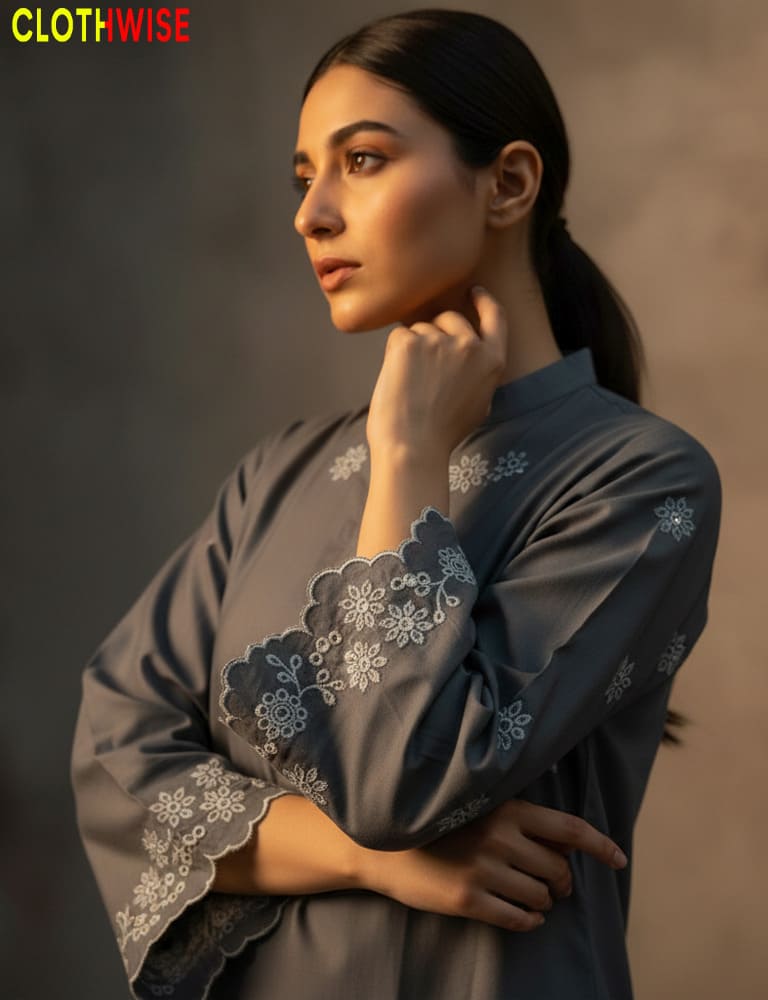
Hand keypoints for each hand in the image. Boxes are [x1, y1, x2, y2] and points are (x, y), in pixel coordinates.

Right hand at [357, 799, 627, 932]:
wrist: (385, 846)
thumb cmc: (438, 824)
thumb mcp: (480, 807)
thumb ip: (519, 818)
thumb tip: (565, 844)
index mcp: (507, 809)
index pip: (570, 829)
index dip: (601, 846)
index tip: (620, 860)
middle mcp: (500, 837)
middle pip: (558, 871)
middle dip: (563, 883)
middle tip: (555, 885)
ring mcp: (484, 869)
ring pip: (540, 899)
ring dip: (544, 903)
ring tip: (532, 898)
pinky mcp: (468, 900)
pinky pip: (517, 920)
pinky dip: (528, 922)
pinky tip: (524, 917)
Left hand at [365, 286, 507, 459]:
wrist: (413, 447)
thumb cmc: (442, 434)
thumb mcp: (479, 404)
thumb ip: (479, 372)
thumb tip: (472, 352)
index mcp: (492, 362)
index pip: (495, 317)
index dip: (484, 302)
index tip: (474, 291)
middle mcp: (470, 346)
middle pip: (449, 318)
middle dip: (434, 332)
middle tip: (421, 367)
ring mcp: (439, 341)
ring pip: (420, 329)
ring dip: (412, 349)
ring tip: (412, 386)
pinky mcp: (409, 342)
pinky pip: (399, 336)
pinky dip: (394, 355)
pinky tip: (398, 381)